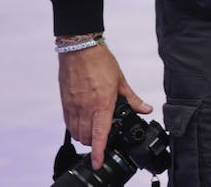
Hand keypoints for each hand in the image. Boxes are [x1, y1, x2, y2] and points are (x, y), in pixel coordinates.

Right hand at [58, 43, 152, 169]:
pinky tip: (82, 123)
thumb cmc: (100, 61)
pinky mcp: (65, 102)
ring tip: (93, 132)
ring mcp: (73, 105)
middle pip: (87, 137)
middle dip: (94, 144)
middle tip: (103, 140)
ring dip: (84, 137)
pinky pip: (68, 123)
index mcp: (102, 102)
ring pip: (76, 132)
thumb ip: (132, 99)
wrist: (79, 48)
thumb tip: (145, 109)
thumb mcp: (121, 80)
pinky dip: (74, 128)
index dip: (99, 152)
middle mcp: (85, 107)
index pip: (100, 134)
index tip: (98, 162)